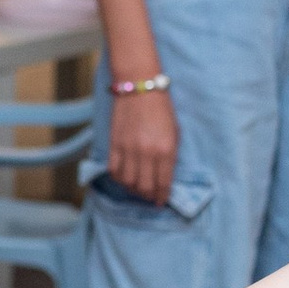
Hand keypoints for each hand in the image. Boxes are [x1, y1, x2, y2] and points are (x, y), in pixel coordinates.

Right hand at [106, 84, 178, 200]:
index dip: (162, 195)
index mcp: (166, 149)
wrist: (139, 86)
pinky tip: (124, 179)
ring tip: (137, 190)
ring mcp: (128, 149)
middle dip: (148, 196)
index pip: (163, 182)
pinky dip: (119, 179)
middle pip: (144, 187)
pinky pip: (114, 170)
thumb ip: (170, 155)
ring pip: (128, 182)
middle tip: (150, 198)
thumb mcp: (175, 132)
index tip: (161, 201)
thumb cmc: (161, 108)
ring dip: (133, 190)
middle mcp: (147, 153)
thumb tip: (164, 176)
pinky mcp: (114, 144)